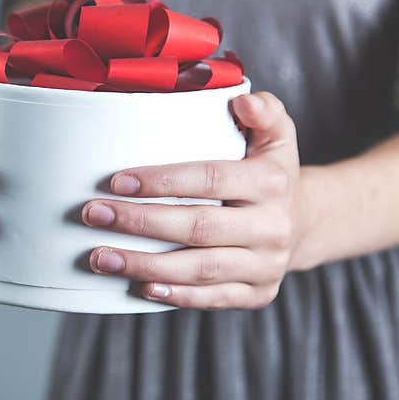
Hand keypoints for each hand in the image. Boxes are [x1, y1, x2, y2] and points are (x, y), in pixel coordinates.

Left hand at [82, 92, 301, 309]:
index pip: (210, 180)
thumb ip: (264, 111)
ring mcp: (266, 264)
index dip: (162, 182)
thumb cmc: (270, 172)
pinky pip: (213, 299)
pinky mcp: (258, 293)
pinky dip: (176, 295)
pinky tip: (140, 287)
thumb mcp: (276, 135)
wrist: (304, 222)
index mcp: (272, 182)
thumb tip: (243, 101)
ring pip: (200, 269)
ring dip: (145, 265)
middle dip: (140, 222)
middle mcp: (273, 226)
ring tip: (101, 257)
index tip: (116, 182)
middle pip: (198, 227)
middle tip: (94, 215)